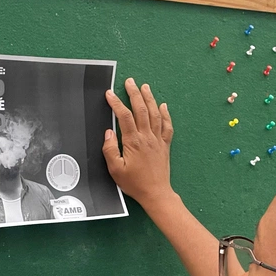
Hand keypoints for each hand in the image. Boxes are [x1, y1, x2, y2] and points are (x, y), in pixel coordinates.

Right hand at [102, 78, 175, 211]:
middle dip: (134, 94)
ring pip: (154, 114)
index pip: (124, 117)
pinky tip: (163, 106)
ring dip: (149, 99)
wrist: (156, 193)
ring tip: (145, 87)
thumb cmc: (134, 183)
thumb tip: (109, 132)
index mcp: (134, 142)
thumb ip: (110, 150)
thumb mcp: (115, 170)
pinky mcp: (165, 145)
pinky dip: (165, 114)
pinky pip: (166, 126)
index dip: (116, 103)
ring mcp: (158, 140)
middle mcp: (147, 137)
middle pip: (141, 110)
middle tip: (129, 82)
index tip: (109, 94)